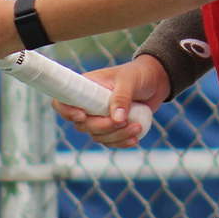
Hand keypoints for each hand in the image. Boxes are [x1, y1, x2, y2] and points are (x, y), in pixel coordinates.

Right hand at [53, 54, 167, 147]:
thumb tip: (116, 118)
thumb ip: (121, 97)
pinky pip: (110, 141)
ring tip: (137, 127)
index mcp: (86, 87)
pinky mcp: (112, 127)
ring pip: (97, 136)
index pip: (62, 101)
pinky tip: (135, 139)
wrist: (156, 82)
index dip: (66, 111)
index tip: (82, 116)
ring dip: (116, 136)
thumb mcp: (130, 81)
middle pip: (82, 125)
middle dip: (102, 127)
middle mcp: (89, 104)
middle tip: (123, 121)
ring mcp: (100, 117)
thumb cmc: (139, 74)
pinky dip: (121, 143)